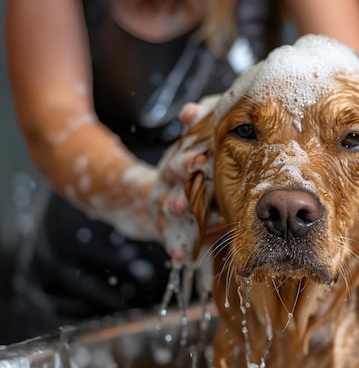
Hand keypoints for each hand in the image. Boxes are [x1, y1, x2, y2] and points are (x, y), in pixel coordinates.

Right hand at [152, 96, 223, 264]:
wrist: (148, 205)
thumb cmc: (184, 176)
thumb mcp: (186, 152)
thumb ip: (194, 132)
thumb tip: (190, 110)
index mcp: (175, 163)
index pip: (181, 153)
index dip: (189, 153)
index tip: (202, 153)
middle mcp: (167, 183)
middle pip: (173, 173)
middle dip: (184, 169)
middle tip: (197, 166)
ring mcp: (164, 208)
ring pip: (169, 206)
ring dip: (176, 205)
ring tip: (182, 205)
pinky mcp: (166, 232)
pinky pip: (171, 241)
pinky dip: (176, 249)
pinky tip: (182, 257)